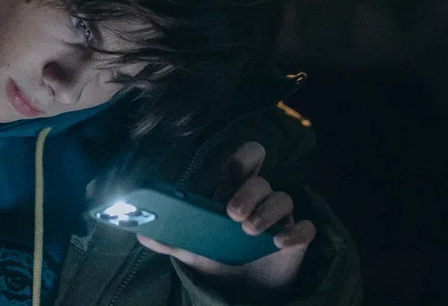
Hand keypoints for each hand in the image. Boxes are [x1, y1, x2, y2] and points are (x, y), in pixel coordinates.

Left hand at [136, 142, 315, 289]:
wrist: (243, 290)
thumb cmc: (219, 258)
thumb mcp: (192, 249)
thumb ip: (168, 239)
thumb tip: (140, 233)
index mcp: (233, 194)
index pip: (245, 162)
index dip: (244, 157)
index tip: (234, 168)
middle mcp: (259, 201)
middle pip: (261, 180)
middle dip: (249, 191)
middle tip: (232, 213)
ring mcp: (280, 219)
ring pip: (283, 198)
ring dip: (266, 211)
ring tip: (247, 231)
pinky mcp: (296, 241)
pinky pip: (306, 228)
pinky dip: (295, 233)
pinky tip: (279, 243)